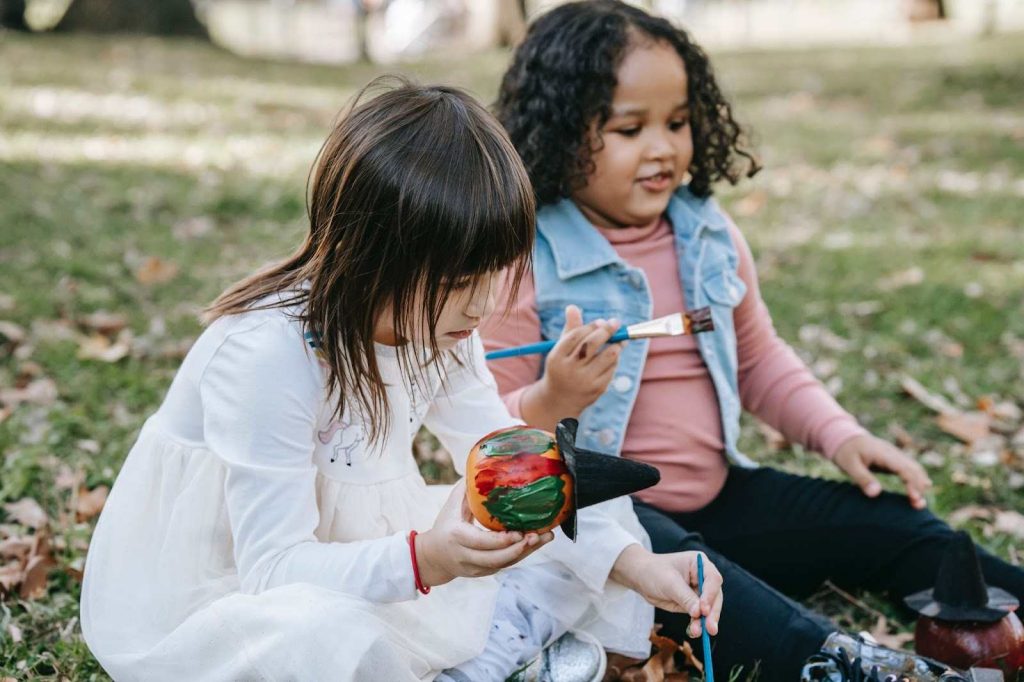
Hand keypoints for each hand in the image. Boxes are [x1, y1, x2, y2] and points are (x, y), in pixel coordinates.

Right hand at [415, 481, 554, 587]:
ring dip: (527, 552)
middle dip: (521, 548)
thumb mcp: (451, 505)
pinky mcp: (484, 573)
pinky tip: (537, 543)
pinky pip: (505, 565)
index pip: (482, 542)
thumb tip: (481, 464)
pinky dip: (522, 554)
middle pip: (497, 558)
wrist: (434, 557)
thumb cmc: (445, 525)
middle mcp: (466, 556)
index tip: (520, 532)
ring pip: (504, 564)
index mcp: (458, 537)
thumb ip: (466, 489)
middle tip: (540, 535)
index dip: (502, 540)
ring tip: (546, 538)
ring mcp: (476, 568)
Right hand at [526, 305, 622, 420]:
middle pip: (592, 344)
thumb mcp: (561, 350)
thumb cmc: (562, 368)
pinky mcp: (597, 389)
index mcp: (557, 357)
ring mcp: (584, 380)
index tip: (601, 321)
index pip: (576, 336)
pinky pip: (612, 368)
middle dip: (606, 330)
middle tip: (615, 323)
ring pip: (608, 356)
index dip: (591, 326)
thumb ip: (570, 329)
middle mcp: (569, 369)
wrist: (560, 400)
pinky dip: (615, 360)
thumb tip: (573, 307)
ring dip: (616, 345)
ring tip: (619, 341)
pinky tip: (613, 356)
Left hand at [611, 545, 722, 637]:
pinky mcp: (693, 603)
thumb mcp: (669, 583)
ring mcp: (699, 591)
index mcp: (700, 563)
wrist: (641, 577)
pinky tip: (694, 632)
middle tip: (710, 628)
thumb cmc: (654, 572)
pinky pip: (699, 615)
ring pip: (708, 608)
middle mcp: (703, 577)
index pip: (712, 579)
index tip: (704, 610)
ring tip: (698, 632)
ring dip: (705, 622)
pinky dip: (697, 624)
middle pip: (714, 596)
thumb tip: (699, 613)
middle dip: (712, 613)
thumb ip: (685, 597)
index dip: (710, 595)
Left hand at [833, 434, 931, 509]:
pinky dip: (915, 480)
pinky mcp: (893, 461)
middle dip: (919, 486)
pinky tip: (918, 492)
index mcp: (883, 453)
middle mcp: (893, 453)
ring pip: (914, 468)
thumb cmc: (845, 451)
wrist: (844, 437)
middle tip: (919, 506)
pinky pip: (908, 469)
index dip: (912, 482)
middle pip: (913, 468)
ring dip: (920, 484)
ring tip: (920, 504)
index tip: (914, 498)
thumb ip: (863, 478)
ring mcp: (894, 456)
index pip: (904, 468)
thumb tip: (875, 494)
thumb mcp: (849, 465)